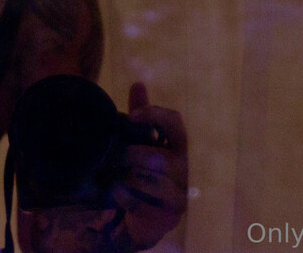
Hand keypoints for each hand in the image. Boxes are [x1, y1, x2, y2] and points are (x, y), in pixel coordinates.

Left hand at [112, 82, 187, 250]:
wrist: (147, 217)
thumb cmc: (144, 172)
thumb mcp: (141, 142)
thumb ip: (141, 116)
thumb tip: (138, 84)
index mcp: (179, 146)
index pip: (175, 122)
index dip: (155, 115)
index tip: (133, 115)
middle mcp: (185, 169)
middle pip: (159, 156)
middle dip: (133, 155)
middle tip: (119, 157)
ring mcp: (180, 195)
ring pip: (149, 180)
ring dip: (126, 176)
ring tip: (117, 175)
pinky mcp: (168, 217)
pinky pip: (139, 202)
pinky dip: (122, 195)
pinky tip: (117, 191)